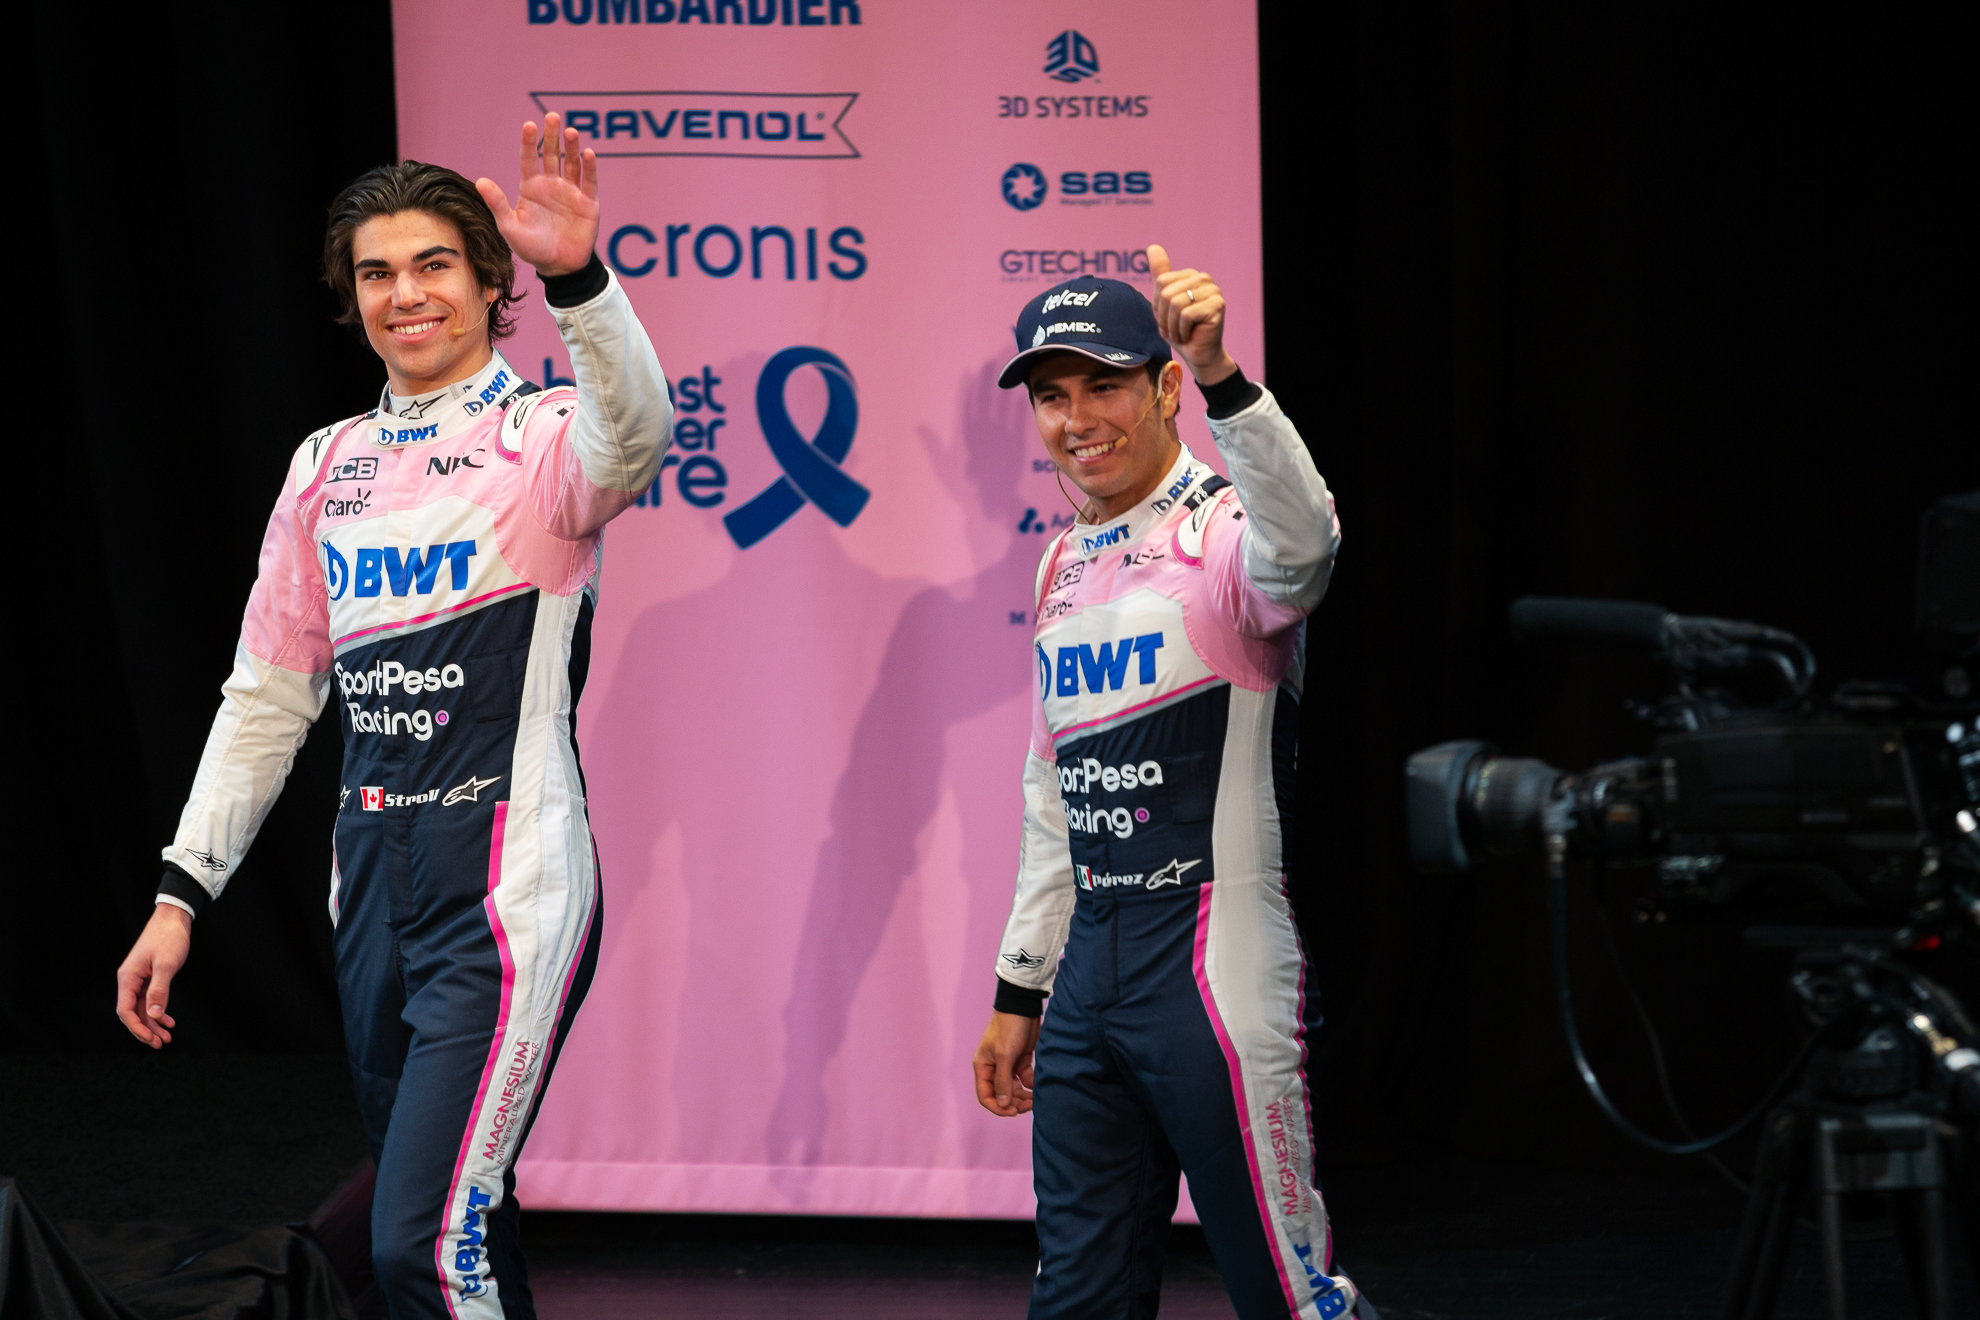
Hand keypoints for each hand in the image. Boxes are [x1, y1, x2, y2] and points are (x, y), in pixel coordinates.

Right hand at [116, 904, 191, 1047]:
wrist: (174, 918)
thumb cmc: (169, 937)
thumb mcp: (166, 964)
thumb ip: (160, 990)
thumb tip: (154, 1015)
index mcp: (128, 978)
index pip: (125, 1010)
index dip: (136, 1027)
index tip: (150, 1039)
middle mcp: (130, 980)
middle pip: (132, 1013)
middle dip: (145, 1030)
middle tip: (160, 1043)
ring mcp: (139, 979)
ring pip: (142, 1008)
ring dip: (153, 1024)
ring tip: (166, 1038)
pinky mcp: (149, 977)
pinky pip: (150, 1000)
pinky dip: (159, 1012)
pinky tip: (168, 1021)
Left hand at [475, 113, 599, 278]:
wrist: (559, 267)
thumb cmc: (532, 248)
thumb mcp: (510, 227)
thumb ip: (498, 204)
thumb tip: (481, 181)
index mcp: (531, 188)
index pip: (529, 159)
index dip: (529, 142)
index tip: (529, 125)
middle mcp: (551, 185)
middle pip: (552, 154)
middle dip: (552, 136)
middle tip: (552, 117)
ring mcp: (571, 192)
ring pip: (572, 163)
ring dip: (572, 147)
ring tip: (571, 131)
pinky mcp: (588, 203)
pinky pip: (589, 181)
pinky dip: (590, 167)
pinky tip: (588, 153)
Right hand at [973, 1011, 1040, 1116]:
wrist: (1023, 1007)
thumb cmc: (1009, 1027)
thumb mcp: (1005, 1055)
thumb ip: (1003, 1081)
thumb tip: (1003, 1105)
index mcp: (983, 1067)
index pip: (986, 1096)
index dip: (998, 1108)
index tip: (1013, 1112)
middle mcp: (993, 1068)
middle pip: (1001, 1095)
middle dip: (1014, 1103)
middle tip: (1028, 1106)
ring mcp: (1008, 1065)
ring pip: (1014, 1089)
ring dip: (1023, 1097)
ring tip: (1035, 1100)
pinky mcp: (1021, 1060)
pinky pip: (1025, 1080)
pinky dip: (1031, 1086)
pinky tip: (1039, 1089)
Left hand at [1146, 244, 1237, 385]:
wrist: (1199, 354)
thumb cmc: (1181, 330)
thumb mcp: (1164, 303)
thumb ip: (1161, 275)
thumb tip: (1153, 247)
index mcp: (1191, 275)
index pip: (1161, 282)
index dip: (1157, 306)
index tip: (1165, 320)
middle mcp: (1204, 278)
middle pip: (1167, 293)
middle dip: (1163, 317)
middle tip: (1171, 330)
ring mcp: (1213, 290)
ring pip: (1176, 304)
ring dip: (1172, 325)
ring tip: (1179, 333)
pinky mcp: (1217, 305)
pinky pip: (1186, 315)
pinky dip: (1182, 330)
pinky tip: (1189, 335)